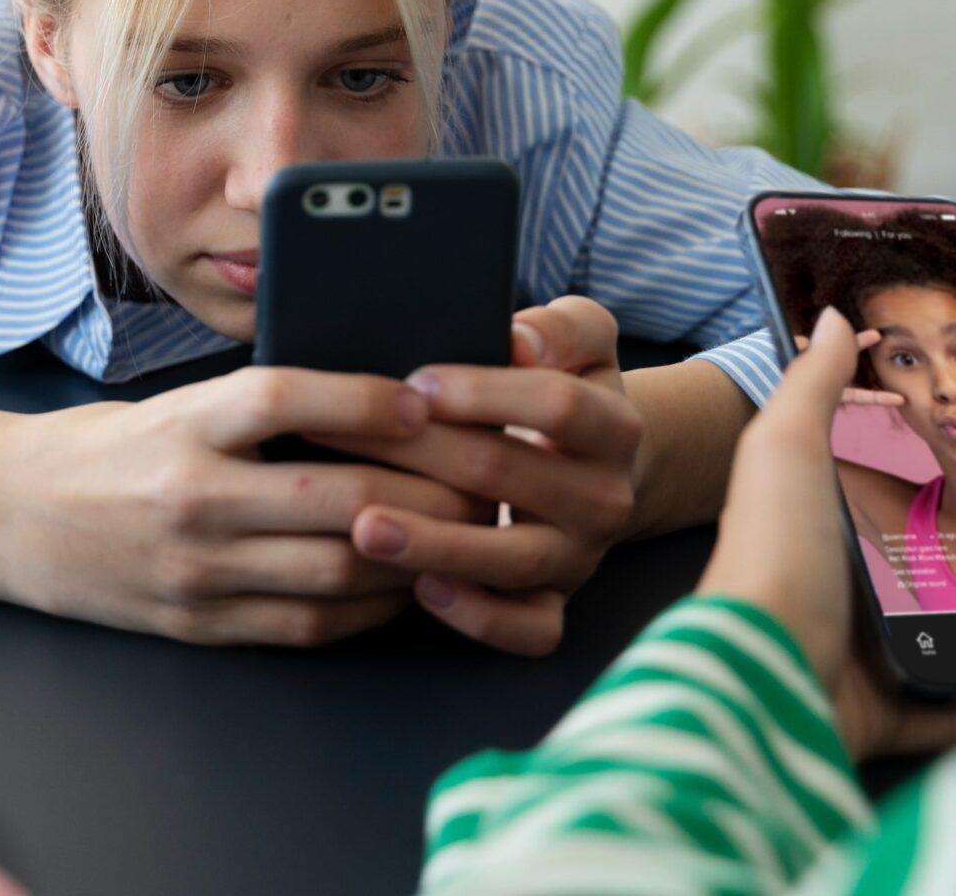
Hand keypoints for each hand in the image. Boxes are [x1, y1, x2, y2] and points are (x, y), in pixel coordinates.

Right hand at [0, 366, 481, 645]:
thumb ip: (256, 407)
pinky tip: (406, 583)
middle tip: (481, 473)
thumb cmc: (106, 447)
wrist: (6, 516)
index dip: (363, 397)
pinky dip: (370, 605)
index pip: (283, 397)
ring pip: (336, 567)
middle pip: (334, 495)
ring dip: (413, 553)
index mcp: (182, 425)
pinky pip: (309, 622)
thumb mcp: (171, 405)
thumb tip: (375, 397)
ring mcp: (196, 571)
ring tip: (461, 531)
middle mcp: (190, 498)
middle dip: (424, 488)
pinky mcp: (199, 626)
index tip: (423, 396)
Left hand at [323, 296, 642, 655]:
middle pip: (509, 475)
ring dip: (434, 545)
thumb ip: (563, 327)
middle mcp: (605, 499)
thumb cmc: (564, 390)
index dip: (484, 393)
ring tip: (364, 529)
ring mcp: (580, 559)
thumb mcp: (581, 342)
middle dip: (421, 455)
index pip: (556, 405)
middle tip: (341, 440)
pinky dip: (477, 617)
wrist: (596, 469)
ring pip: (512, 560)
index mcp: (614, 427)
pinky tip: (419, 590)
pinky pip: (527, 629)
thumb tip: (522, 341)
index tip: (415, 384)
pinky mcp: (556, 605)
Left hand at [699, 307, 955, 760]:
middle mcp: (841, 581)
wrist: (765, 680)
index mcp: (820, 517)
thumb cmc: (772, 556)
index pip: (885, 478)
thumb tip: (835, 317)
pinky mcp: (889, 706)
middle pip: (930, 553)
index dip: (937, 458)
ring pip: (954, 628)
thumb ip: (812, 387)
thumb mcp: (787, 452)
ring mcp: (865, 647)